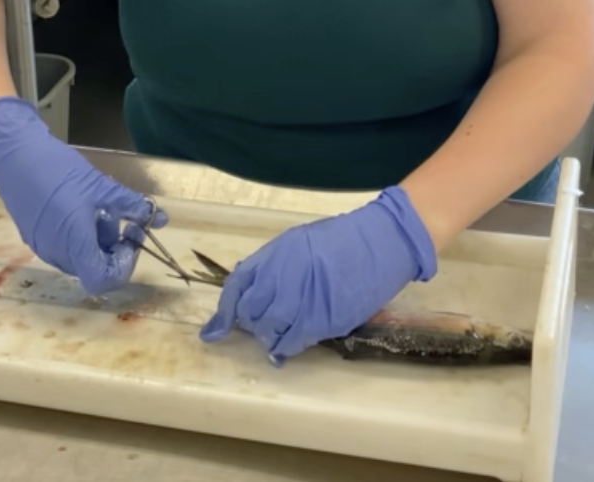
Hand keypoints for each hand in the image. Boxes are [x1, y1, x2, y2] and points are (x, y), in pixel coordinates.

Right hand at [0, 97, 166, 294]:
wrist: (11, 152)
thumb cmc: (58, 170)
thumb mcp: (102, 187)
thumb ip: (132, 206)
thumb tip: (160, 218)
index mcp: (74, 245)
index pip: (103, 280)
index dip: (123, 266)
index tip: (130, 240)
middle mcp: (57, 254)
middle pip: (93, 269)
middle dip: (113, 249)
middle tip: (122, 221)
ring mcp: (42, 246)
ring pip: (79, 257)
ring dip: (97, 241)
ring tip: (101, 209)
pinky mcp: (33, 237)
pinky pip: (64, 247)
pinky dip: (80, 236)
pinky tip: (81, 209)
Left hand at [199, 186, 438, 363]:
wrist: (380, 242)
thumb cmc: (342, 240)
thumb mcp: (298, 242)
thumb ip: (272, 265)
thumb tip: (251, 290)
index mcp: (274, 256)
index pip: (237, 287)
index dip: (223, 313)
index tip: (213, 332)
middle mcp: (282, 278)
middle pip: (250, 312)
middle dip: (251, 323)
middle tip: (261, 326)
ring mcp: (302, 300)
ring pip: (269, 330)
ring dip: (267, 338)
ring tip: (275, 337)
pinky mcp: (323, 319)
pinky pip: (293, 341)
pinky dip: (285, 348)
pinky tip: (286, 348)